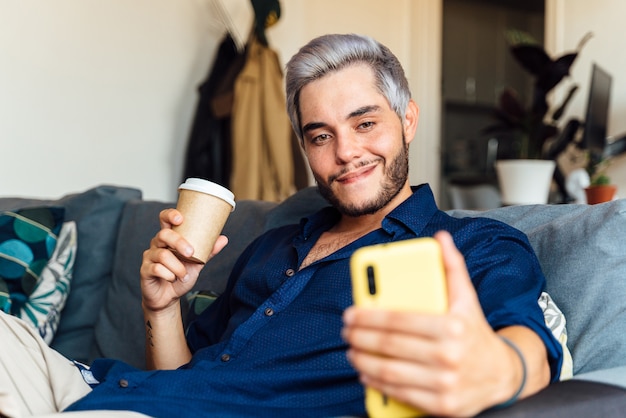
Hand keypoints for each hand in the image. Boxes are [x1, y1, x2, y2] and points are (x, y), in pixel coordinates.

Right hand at [140, 208, 227, 313]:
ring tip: (184, 275)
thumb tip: (224, 238)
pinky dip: (169, 275)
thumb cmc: (180, 276)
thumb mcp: (197, 263)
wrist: (169, 297)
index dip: (170, 215)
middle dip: (178, 242)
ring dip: (177, 266)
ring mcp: (150, 257)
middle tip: (190, 253)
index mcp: (169, 239)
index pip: (165, 219)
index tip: (180, 218)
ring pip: (162, 255)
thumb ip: (208, 251)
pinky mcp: (145, 270)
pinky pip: (156, 269)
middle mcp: (157, 244)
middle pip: (163, 234)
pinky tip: (173, 279)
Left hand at [342, 231, 526, 415]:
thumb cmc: (475, 332)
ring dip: (363, 360)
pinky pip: (400, 393)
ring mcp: (445, 383)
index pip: (399, 320)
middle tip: (347, 331)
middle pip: (390, 345)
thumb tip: (441, 239)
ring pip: (390, 371)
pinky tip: (366, 372)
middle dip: (360, 337)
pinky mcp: (442, 405)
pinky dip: (376, 383)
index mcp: (452, 326)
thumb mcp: (467, 298)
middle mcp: (449, 355)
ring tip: (351, 349)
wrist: (502, 375)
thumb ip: (452, 267)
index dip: (369, 316)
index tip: (351, 313)